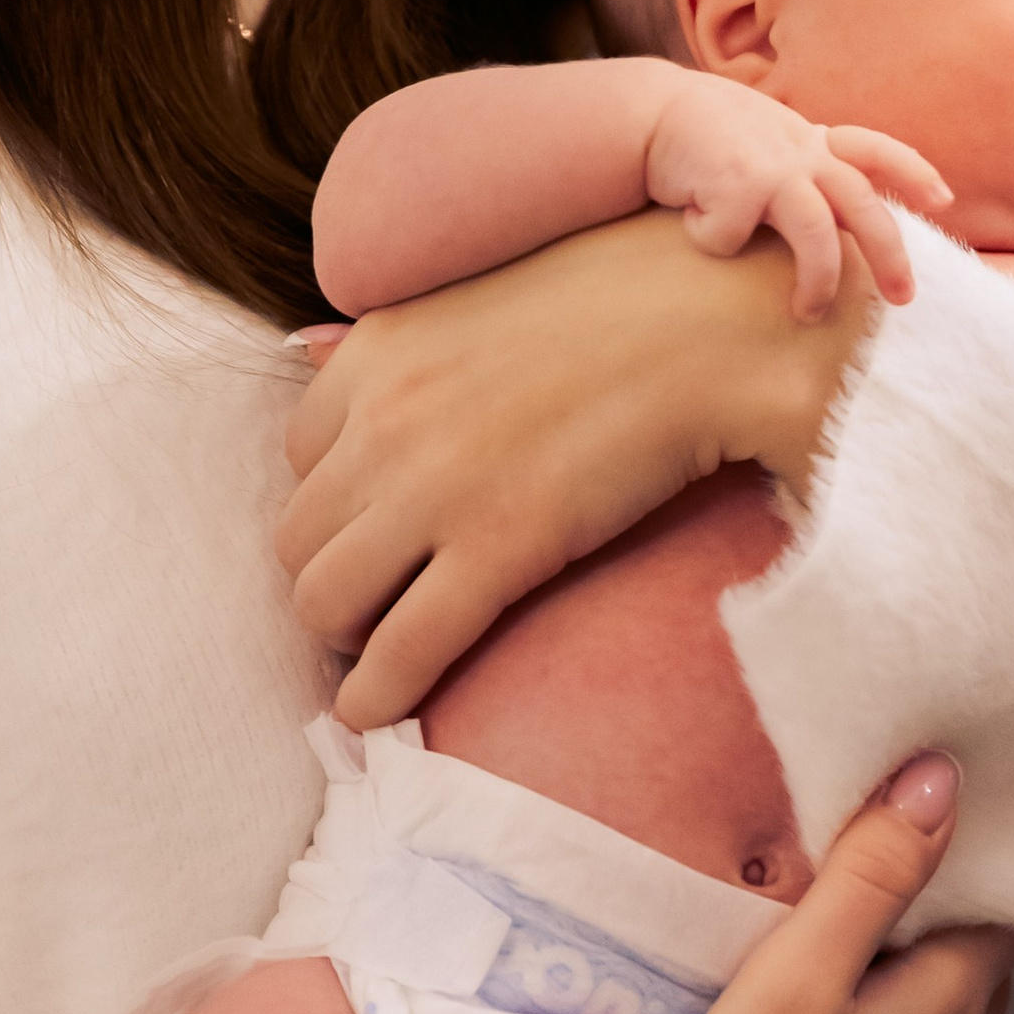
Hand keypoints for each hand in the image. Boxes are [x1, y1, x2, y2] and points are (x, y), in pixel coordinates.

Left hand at [281, 212, 873, 730]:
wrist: (714, 323)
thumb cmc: (626, 303)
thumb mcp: (478, 298)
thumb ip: (395, 339)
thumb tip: (312, 351)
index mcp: (380, 351)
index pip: (300, 456)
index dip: (338, 506)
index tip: (376, 535)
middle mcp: (383, 418)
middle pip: (299, 537)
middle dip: (333, 580)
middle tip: (382, 608)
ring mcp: (433, 487)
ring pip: (324, 601)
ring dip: (348, 637)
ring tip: (388, 654)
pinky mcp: (497, 547)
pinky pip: (399, 648)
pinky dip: (374, 696)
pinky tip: (378, 715)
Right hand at [316, 754, 1013, 1013]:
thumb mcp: (794, 978)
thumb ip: (873, 875)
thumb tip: (945, 778)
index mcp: (953, 1008)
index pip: (1008, 906)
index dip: (987, 855)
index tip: (959, 808)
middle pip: (982, 967)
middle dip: (954, 914)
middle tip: (898, 859)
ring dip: (924, 985)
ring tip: (866, 941)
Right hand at [641, 76, 950, 320]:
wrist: (651, 111)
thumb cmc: (707, 136)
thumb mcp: (766, 141)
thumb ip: (802, 167)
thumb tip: (840, 220)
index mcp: (812, 142)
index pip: (876, 150)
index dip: (913, 174)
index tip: (944, 200)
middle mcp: (802, 153)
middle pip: (865, 207)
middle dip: (891, 255)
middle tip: (904, 298)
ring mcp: (774, 169)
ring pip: (818, 237)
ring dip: (818, 282)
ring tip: (808, 313)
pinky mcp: (738, 186)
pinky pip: (735, 239)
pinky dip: (711, 240)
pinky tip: (694, 222)